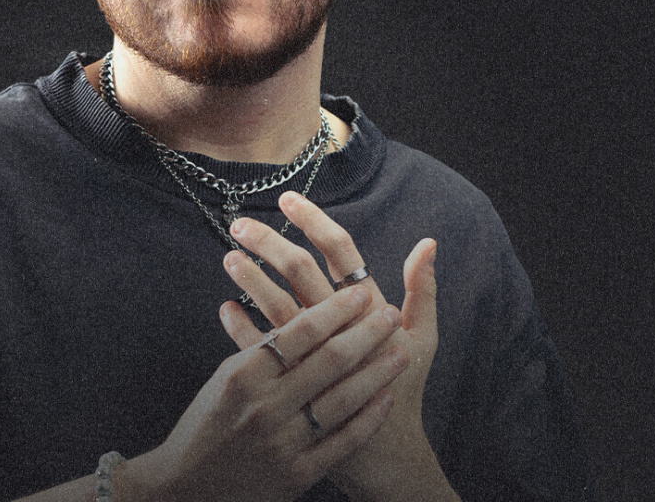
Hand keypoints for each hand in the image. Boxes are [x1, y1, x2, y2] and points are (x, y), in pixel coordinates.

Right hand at [119, 283, 406, 501]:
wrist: (187, 487)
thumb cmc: (206, 424)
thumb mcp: (224, 377)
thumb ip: (259, 348)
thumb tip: (293, 310)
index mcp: (244, 375)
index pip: (300, 331)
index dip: (335, 309)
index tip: (359, 292)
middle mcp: (266, 406)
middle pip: (329, 360)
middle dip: (366, 334)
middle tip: (389, 314)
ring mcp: (283, 443)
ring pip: (342, 399)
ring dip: (377, 373)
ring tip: (401, 353)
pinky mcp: (297, 475)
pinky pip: (341, 442)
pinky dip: (367, 418)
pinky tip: (385, 398)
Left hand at [219, 192, 447, 501]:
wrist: (382, 455)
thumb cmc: (404, 388)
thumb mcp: (423, 339)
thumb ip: (422, 288)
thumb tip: (428, 242)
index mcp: (372, 309)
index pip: (342, 252)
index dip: (314, 221)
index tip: (288, 198)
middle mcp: (341, 329)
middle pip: (301, 272)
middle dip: (270, 242)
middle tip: (242, 224)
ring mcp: (314, 357)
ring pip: (276, 307)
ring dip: (251, 279)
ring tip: (229, 257)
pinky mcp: (293, 386)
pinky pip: (260, 351)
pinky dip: (241, 326)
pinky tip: (226, 307)